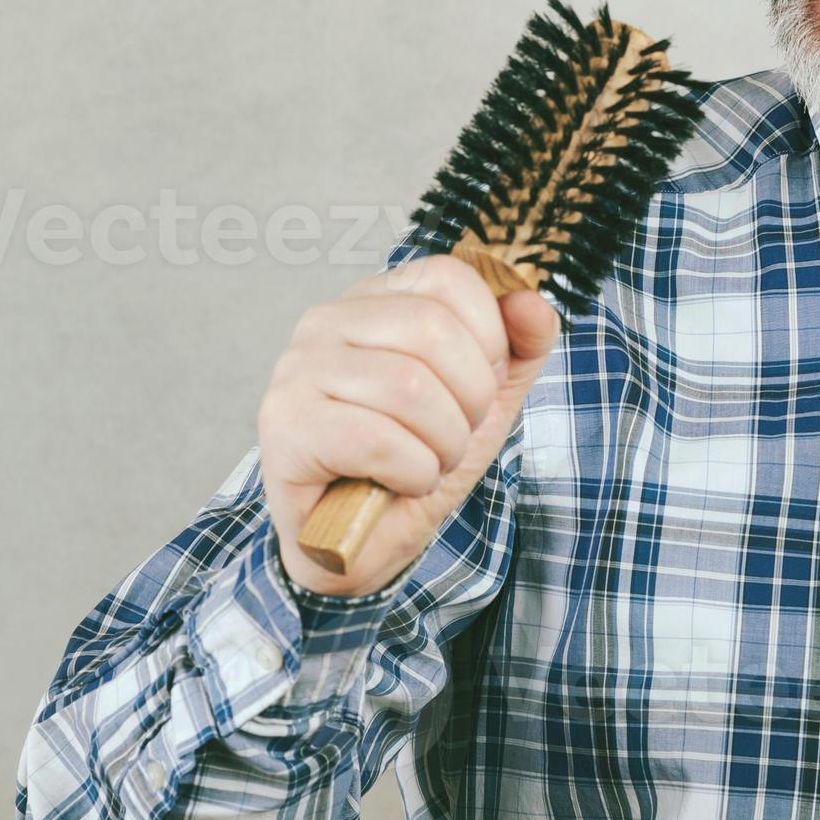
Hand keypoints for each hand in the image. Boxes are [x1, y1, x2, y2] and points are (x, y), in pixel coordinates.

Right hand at [257, 255, 561, 599]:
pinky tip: (398, 483)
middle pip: (433, 330)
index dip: (487, 339)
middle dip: (469, 401)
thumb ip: (517, 349)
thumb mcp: (481, 403)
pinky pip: (378, 440)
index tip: (475, 388)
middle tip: (450, 439)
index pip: (447, 278)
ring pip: (410, 387)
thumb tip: (532, 303)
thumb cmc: (410, 462)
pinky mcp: (287, 426)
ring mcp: (299, 371)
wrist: (353, 542)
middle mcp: (326, 322)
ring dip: (443, 445)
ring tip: (425, 465)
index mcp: (372, 301)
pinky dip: (412, 473)